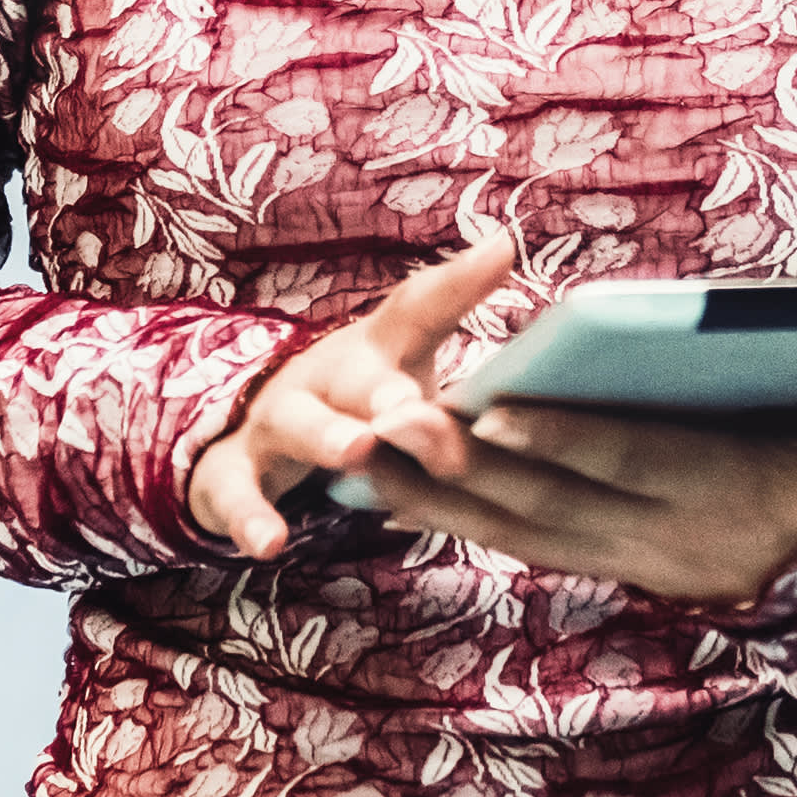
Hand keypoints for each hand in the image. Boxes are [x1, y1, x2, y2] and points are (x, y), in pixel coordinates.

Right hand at [187, 236, 516, 558]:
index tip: (503, 252)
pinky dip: (252, 516)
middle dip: (387, 388)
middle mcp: (326, 376)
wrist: (251, 436)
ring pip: (298, 424)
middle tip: (416, 405)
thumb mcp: (408, 382)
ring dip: (327, 436)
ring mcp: (278, 421)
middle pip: (358, 374)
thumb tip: (560, 349)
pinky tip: (271, 543)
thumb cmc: (359, 406)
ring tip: (357, 450)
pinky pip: (239, 494)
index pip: (419, 309)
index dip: (459, 283)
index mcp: (378, 352)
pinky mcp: (236, 471)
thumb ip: (472, 386)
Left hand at [356, 374, 796, 607]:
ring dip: (443, 504)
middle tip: (391, 429)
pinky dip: (463, 523)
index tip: (492, 406)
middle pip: (553, 504)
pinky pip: (525, 547)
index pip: (630, 462)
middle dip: (469, 470)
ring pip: (523, 532)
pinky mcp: (613, 566)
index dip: (563, 438)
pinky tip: (403, 499)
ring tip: (364, 465)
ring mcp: (633, 561)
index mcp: (723, 497)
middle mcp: (665, 539)